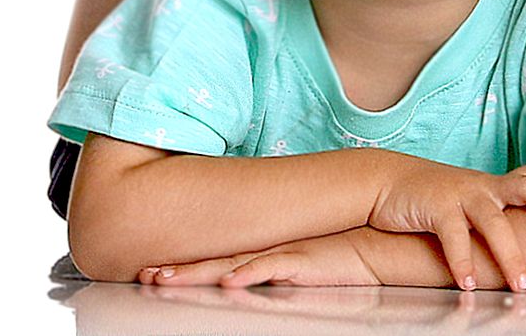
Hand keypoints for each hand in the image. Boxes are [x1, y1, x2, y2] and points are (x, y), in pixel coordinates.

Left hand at [140, 230, 380, 287]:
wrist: (380, 243)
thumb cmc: (344, 254)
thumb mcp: (303, 265)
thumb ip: (275, 271)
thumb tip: (243, 281)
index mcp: (262, 249)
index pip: (216, 258)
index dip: (185, 265)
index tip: (154, 271)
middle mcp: (264, 249)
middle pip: (213, 261)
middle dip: (177, 270)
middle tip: (145, 275)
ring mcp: (281, 252)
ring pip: (230, 265)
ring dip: (196, 274)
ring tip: (164, 279)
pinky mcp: (303, 259)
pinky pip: (270, 268)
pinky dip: (248, 275)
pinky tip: (227, 282)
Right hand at [369, 156, 525, 291]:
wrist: (385, 181)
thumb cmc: (436, 197)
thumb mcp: (473, 200)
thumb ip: (502, 214)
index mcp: (497, 184)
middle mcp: (485, 186)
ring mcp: (461, 194)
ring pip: (493, 221)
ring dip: (510, 255)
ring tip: (524, 285)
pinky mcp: (435, 206)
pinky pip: (452, 236)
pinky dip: (462, 262)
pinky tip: (469, 285)